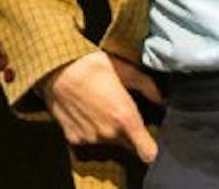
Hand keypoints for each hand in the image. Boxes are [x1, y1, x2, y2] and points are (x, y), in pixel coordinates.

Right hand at [41, 50, 161, 163]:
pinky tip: (87, 111)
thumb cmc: (93, 65)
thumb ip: (147, 86)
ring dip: (109, 131)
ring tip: (102, 107)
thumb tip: (161, 99)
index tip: (151, 139)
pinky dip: (91, 130)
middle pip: (128, 145)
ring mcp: (90, 139)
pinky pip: (90, 140)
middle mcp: (108, 134)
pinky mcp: (74, 139)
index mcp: (125, 118)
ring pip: (109, 142)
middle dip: (130, 134)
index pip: (147, 152)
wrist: (56, 69)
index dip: (152, 149)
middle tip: (122, 112)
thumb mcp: (126, 69)